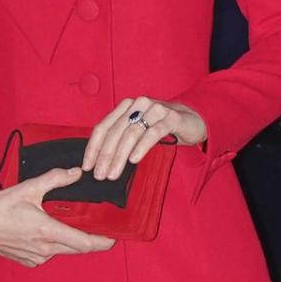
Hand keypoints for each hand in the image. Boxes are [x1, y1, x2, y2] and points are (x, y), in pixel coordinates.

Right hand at [0, 166, 115, 267]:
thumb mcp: (28, 188)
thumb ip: (55, 179)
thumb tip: (77, 173)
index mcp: (46, 231)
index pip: (84, 243)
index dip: (102, 243)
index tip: (114, 238)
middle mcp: (44, 249)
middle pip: (77, 250)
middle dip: (90, 241)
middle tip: (99, 229)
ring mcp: (36, 258)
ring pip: (63, 252)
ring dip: (70, 241)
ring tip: (71, 226)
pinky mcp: (29, 261)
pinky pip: (49, 255)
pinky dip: (54, 245)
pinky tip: (48, 232)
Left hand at [82, 96, 205, 180]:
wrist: (193, 120)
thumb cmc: (161, 128)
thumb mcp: (138, 131)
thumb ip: (121, 139)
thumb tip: (100, 161)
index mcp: (126, 107)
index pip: (103, 127)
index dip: (93, 148)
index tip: (87, 166)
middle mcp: (138, 105)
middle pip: (115, 132)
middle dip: (105, 156)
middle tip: (100, 175)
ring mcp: (155, 109)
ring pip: (131, 133)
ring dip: (120, 156)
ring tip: (113, 174)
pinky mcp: (171, 117)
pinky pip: (152, 133)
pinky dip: (141, 148)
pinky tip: (133, 161)